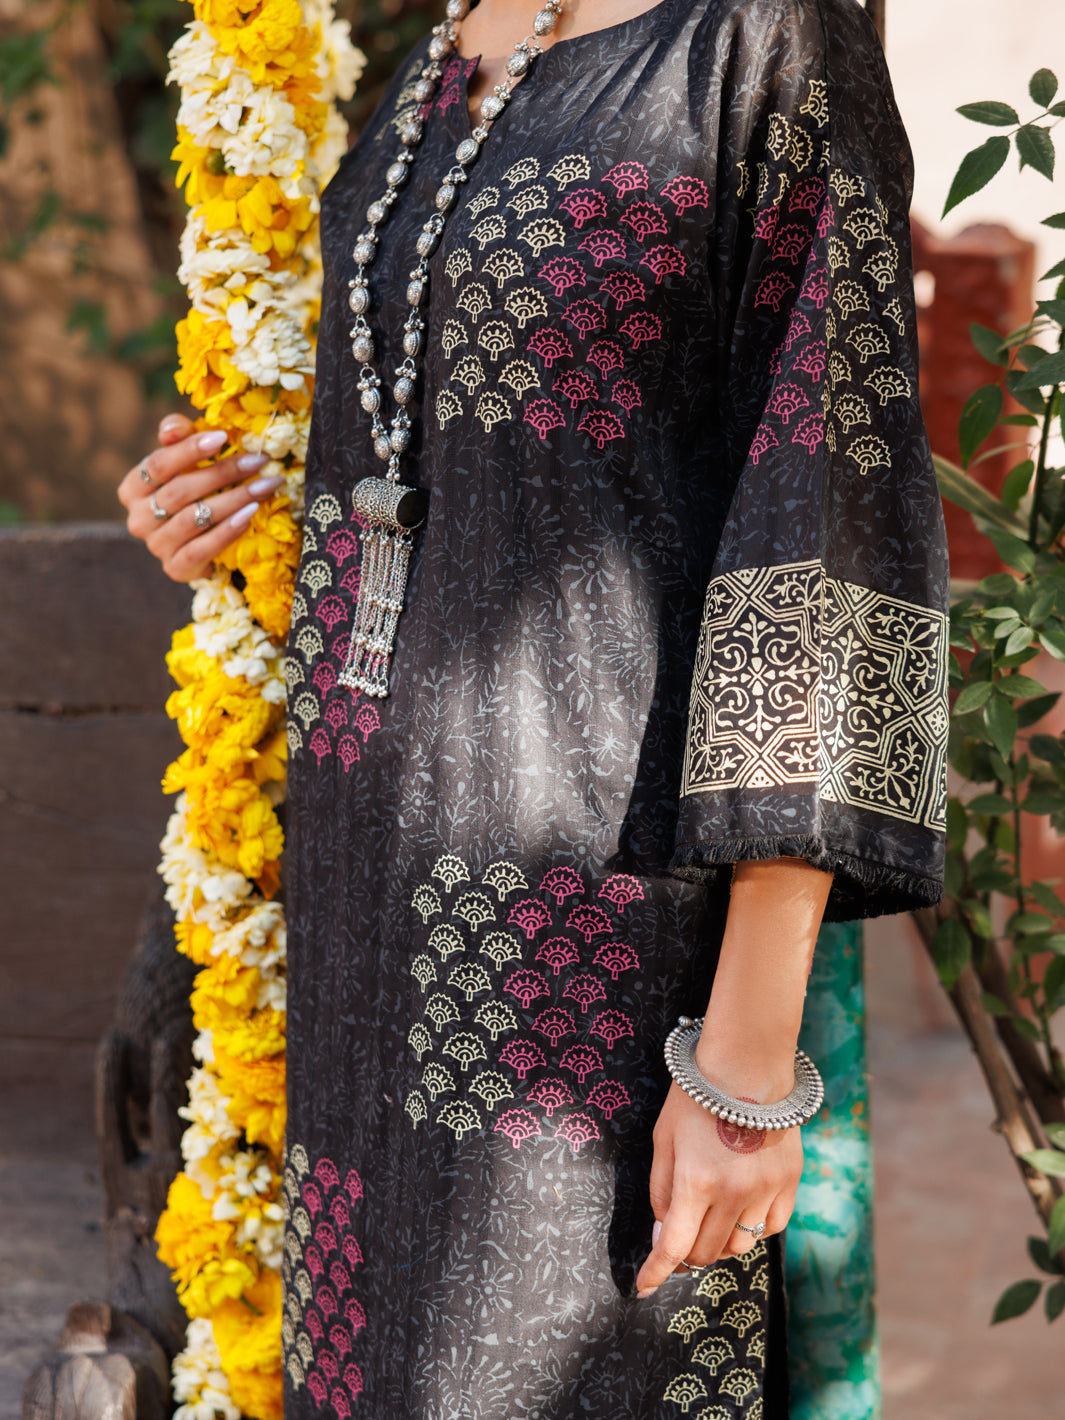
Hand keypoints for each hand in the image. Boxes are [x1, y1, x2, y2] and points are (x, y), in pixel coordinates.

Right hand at [118, 413, 285, 581]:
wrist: (199, 542)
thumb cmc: (191, 491)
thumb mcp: (182, 461)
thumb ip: (176, 437)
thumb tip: (173, 427)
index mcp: (133, 488)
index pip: (158, 465)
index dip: (189, 449)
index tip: (223, 437)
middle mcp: (138, 519)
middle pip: (180, 491)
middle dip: (223, 474)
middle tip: (259, 462)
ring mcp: (156, 546)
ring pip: (193, 519)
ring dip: (233, 501)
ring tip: (264, 487)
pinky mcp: (176, 568)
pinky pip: (202, 549)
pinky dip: (228, 531)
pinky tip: (250, 515)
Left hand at [634, 1081, 802, 1295]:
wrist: (747, 1065)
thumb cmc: (695, 1099)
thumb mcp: (664, 1140)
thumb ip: (661, 1192)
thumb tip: (664, 1236)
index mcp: (696, 1181)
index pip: (674, 1247)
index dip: (655, 1272)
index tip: (642, 1287)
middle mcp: (734, 1192)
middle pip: (707, 1252)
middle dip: (687, 1253)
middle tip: (680, 1236)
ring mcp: (767, 1189)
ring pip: (740, 1246)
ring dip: (719, 1240)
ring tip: (711, 1215)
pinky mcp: (790, 1182)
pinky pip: (771, 1227)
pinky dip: (752, 1228)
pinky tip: (742, 1208)